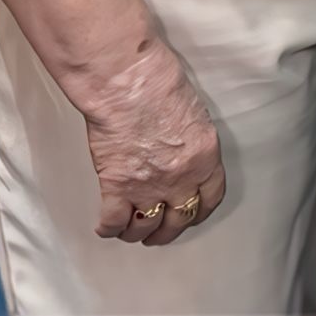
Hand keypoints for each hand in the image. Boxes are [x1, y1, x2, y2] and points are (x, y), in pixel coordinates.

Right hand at [80, 39, 223, 246]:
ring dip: (137, 232)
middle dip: (168, 230)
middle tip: (159, 231)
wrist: (129, 83)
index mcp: (205, 156)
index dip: (199, 211)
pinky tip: (106, 225)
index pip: (210, 198)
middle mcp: (180, 177)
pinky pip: (113, 222)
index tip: (191, 214)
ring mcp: (148, 186)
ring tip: (131, 229)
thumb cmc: (159, 85)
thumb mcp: (194, 114)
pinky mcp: (116, 187)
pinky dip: (108, 228)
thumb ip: (191, 142)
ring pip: (145, 227)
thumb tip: (180, 155)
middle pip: (179, 219)